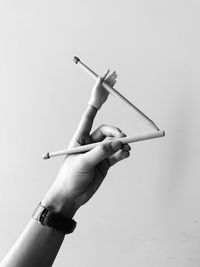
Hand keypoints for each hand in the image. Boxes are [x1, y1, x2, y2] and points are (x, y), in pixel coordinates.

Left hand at [42, 72, 130, 218]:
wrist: (71, 197)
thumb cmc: (69, 177)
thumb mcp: (82, 162)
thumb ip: (100, 152)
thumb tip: (118, 143)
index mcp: (80, 138)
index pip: (89, 115)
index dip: (96, 101)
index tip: (102, 85)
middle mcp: (90, 143)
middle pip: (107, 131)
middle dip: (116, 133)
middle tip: (123, 139)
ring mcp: (99, 153)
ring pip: (114, 143)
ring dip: (122, 144)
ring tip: (126, 148)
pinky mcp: (105, 163)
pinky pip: (117, 154)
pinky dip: (123, 153)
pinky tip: (126, 154)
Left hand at [88, 70, 116, 108]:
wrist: (97, 102)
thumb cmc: (95, 95)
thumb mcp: (96, 88)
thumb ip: (98, 82)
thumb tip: (99, 77)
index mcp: (99, 83)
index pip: (103, 77)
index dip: (106, 73)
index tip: (108, 70)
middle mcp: (102, 85)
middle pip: (107, 79)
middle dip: (111, 75)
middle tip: (114, 72)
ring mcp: (105, 88)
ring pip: (110, 82)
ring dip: (113, 79)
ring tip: (116, 75)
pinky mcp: (107, 91)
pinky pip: (111, 86)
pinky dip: (113, 84)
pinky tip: (115, 81)